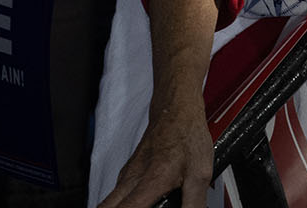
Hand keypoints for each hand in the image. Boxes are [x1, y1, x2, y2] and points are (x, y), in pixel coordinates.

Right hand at [96, 94, 215, 207]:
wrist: (177, 108)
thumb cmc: (187, 133)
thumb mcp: (200, 173)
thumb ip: (194, 202)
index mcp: (150, 182)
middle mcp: (131, 179)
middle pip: (106, 207)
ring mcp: (127, 174)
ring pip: (110, 200)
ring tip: (142, 206)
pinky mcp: (129, 170)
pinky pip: (117, 193)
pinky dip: (122, 202)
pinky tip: (141, 203)